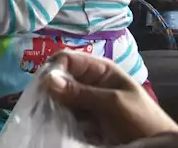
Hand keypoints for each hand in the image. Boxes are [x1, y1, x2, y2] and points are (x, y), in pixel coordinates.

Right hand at [46, 51, 177, 143]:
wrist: (155, 147)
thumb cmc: (141, 119)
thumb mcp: (113, 103)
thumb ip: (81, 92)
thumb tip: (47, 79)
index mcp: (99, 69)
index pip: (67, 59)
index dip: (54, 69)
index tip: (45, 87)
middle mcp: (89, 82)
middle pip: (59, 78)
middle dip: (50, 89)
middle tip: (44, 103)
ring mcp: (85, 101)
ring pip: (58, 97)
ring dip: (53, 104)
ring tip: (48, 114)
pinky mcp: (82, 118)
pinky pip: (64, 113)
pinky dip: (58, 117)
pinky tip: (55, 122)